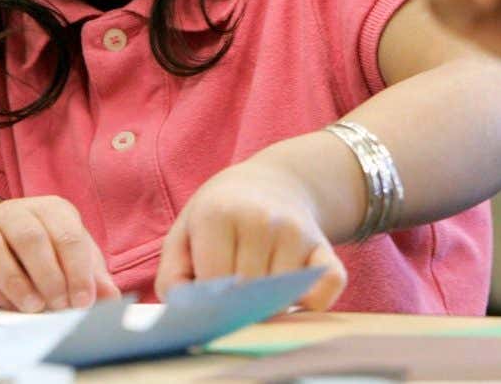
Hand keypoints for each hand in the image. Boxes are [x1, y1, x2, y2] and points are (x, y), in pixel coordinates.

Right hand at [0, 196, 119, 311]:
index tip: (83, 301)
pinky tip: (12, 306)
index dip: (78, 270)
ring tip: (35, 307)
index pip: (67, 235)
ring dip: (16, 282)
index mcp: (50, 209)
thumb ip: (92, 278)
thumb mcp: (73, 262)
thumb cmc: (47, 256)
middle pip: (30, 238)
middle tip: (60, 306)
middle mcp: (15, 211)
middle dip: (48, 276)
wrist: (0, 256)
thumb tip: (111, 296)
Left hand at [155, 159, 347, 309]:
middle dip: (238, 304)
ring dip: (269, 304)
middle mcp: (261, 220)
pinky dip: (313, 302)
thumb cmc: (220, 217)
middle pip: (247, 293)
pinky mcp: (324, 246)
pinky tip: (292, 293)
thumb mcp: (183, 236)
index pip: (213, 284)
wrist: (270, 183)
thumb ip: (173, 279)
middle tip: (232, 289)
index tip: (207, 294)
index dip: (209, 300)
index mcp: (218, 215)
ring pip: (281, 298)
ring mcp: (296, 232)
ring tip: (257, 282)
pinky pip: (327, 287)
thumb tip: (190, 317)